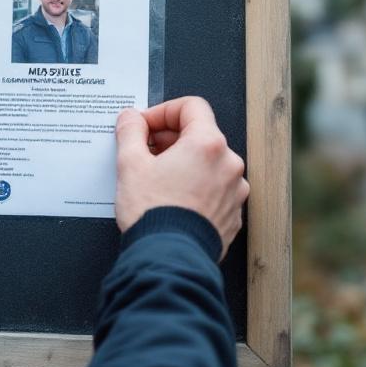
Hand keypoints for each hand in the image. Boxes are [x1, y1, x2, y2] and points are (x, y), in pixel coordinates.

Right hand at [114, 97, 249, 258]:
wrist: (169, 259)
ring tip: (158, 180)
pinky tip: (173, 200)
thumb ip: (130, 132)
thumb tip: (131, 119)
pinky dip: (195, 187)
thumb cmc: (154, 214)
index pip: (191, 107)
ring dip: (184, 164)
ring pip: (208, 164)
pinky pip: (214, 189)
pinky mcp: (232, 215)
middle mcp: (229, 164)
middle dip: (170, 139)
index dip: (163, 111)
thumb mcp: (130, 165)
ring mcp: (234, 191)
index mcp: (208, 144)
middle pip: (201, 135)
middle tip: (145, 152)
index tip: (145, 126)